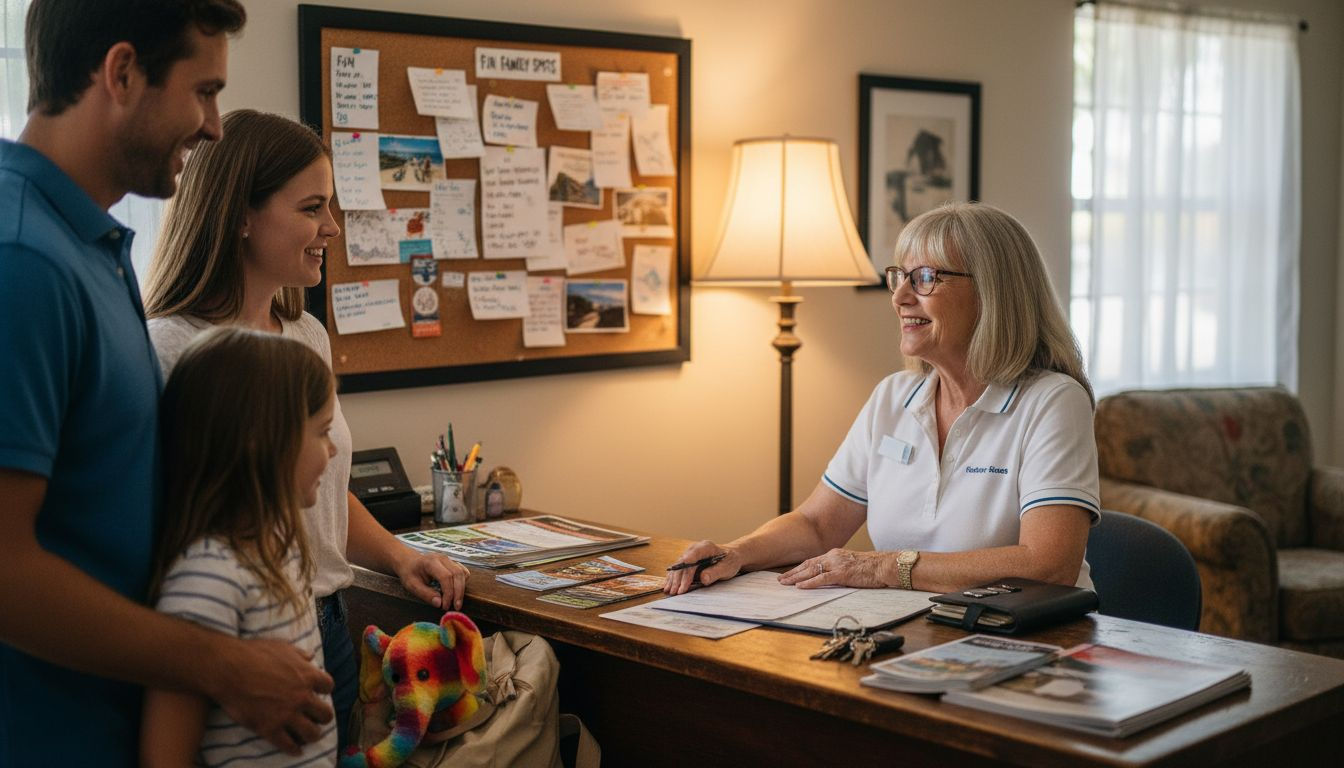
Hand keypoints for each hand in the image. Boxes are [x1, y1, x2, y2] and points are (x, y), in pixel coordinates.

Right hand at [214, 637, 333, 754]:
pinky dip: (294, 749)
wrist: (229, 669)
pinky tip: (295, 751)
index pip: (328, 686)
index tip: (320, 693)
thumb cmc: (253, 653)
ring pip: (312, 733)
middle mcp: (302, 697)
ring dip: (312, 735)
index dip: (325, 690)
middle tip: (318, 719)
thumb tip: (310, 657)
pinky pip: (288, 745)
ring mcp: (287, 714)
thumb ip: (299, 654)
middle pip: (325, 714)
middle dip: (323, 717)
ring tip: (309, 736)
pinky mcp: (270, 728)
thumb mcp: (282, 646)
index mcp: (307, 676)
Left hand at [394, 551, 468, 609]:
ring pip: (462, 573)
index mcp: (431, 562)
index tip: (444, 606)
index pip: (446, 577)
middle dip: (458, 592)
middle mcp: (442, 558)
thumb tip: (439, 603)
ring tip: (456, 602)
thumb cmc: (410, 573)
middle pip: (457, 574)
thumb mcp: (412, 585)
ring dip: (461, 589)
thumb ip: (425, 594)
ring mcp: (449, 559)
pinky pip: (462, 572)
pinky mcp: (453, 563)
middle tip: (456, 607)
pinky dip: (462, 582)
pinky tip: (456, 591)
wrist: (409, 561)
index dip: (448, 593)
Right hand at [663, 541, 740, 594]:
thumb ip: (715, 572)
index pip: (693, 556)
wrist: (730, 557)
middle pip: (683, 563)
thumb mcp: (727, 567)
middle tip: (676, 592)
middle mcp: (694, 549)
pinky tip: (668, 586)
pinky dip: (673, 578)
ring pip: (678, 567)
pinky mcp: (687, 561)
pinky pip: (678, 569)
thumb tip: (703, 579)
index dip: (686, 570)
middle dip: (678, 579)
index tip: (682, 584)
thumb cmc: (730, 561)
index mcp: (705, 547)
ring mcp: (689, 554)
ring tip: (670, 591)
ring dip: (673, 579)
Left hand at [778, 548, 892, 588]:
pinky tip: (800, 587)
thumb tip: (830, 578)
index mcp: (835, 554)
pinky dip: (809, 583)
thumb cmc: (871, 568)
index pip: (813, 561)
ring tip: (785, 583)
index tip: (789, 574)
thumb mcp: (851, 565)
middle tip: (780, 579)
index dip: (799, 568)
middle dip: (793, 572)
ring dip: (796, 577)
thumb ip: (839, 569)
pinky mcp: (842, 573)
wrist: (885, 566)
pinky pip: (822, 578)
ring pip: (811, 570)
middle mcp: (833, 556)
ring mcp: (837, 564)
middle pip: (808, 564)